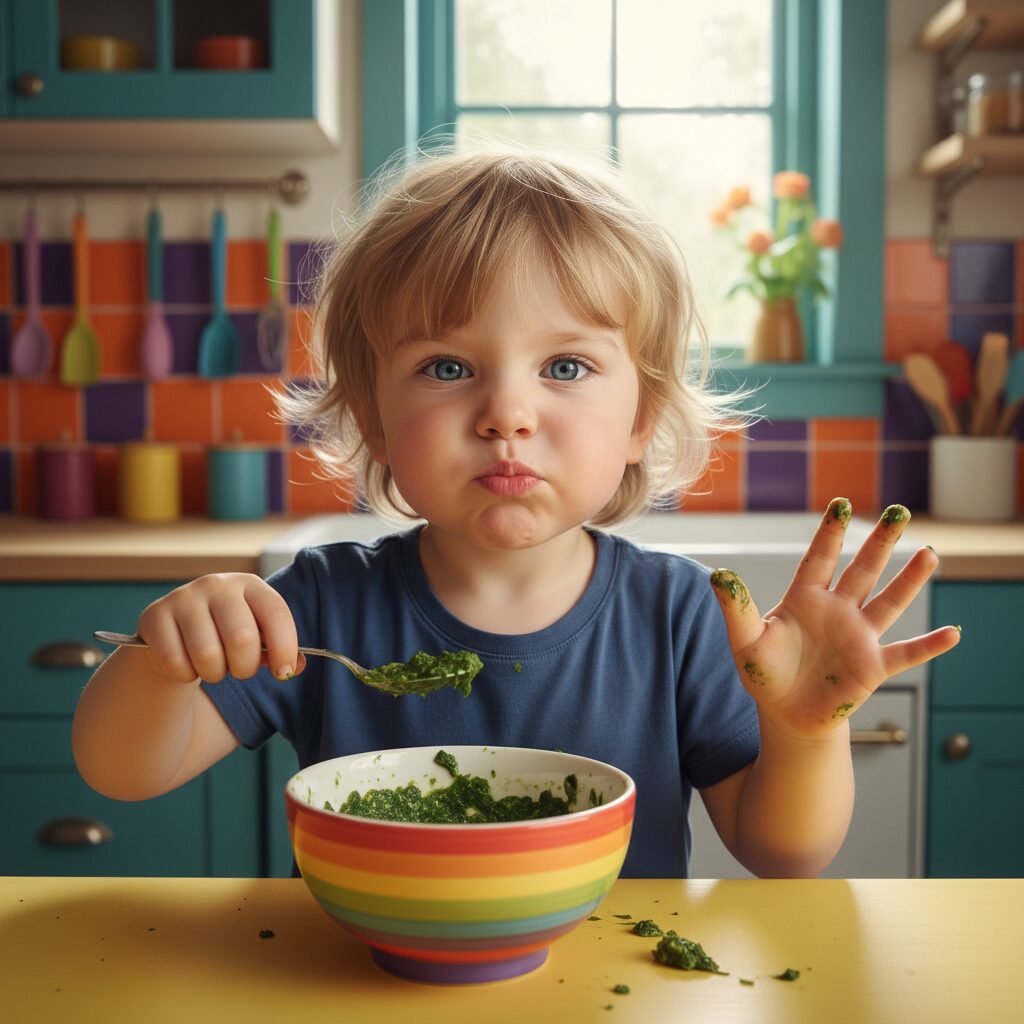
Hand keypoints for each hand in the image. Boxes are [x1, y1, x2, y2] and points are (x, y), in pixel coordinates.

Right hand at [135, 573, 305, 683]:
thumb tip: (294, 667)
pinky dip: (185, 674)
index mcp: (250, 584)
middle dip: (244, 667)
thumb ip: (278, 650)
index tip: (283, 673)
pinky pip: (176, 662)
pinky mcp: (154, 615)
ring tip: (213, 667)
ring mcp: (183, 597)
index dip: (284, 647)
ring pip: (207, 655)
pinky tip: (187, 663)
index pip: (276, 613)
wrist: (175, 632)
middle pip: (241, 638)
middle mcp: (217, 584)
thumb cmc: (225, 634)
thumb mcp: (256, 635)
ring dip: (214, 673)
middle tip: (239, 669)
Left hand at [709, 499, 959, 738]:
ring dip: (909, 580)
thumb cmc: (764, 673)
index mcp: (805, 599)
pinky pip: (905, 653)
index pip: (819, 558)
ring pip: (888, 602)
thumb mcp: (745, 641)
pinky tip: (954, 633)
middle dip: (880, 542)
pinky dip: (929, 645)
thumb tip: (718, 574)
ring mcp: (858, 637)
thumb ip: (735, 608)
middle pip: (862, 570)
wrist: (786, 714)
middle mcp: (837, 611)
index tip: (841, 502)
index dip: (830, 532)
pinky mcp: (872, 667)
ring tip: (930, 554)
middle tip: (899, 511)